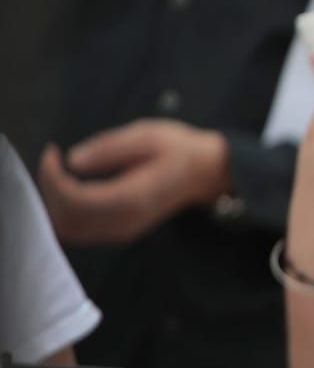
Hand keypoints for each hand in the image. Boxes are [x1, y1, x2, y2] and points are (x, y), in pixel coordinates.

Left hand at [38, 120, 228, 244]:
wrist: (208, 173)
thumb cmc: (181, 150)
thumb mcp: (148, 136)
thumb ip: (109, 148)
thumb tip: (72, 160)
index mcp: (133, 197)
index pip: (75, 199)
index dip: (53, 177)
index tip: (53, 151)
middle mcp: (126, 221)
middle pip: (66, 218)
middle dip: (50, 188)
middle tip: (55, 160)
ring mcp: (123, 230)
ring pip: (69, 229)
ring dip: (56, 202)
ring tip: (61, 173)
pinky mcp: (120, 231)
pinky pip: (80, 230)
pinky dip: (66, 211)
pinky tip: (72, 187)